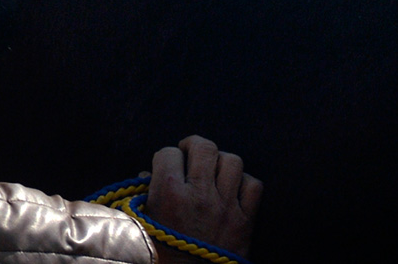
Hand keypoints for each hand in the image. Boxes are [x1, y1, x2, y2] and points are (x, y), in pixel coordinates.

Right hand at [146, 135, 261, 260]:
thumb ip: (145, 193)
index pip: (168, 152)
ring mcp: (226, 206)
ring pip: (233, 161)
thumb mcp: (143, 221)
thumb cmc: (162, 251)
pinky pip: (254, 186)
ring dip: (221, 162)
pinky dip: (244, 182)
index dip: (166, 156)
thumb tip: (149, 173)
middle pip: (204, 147)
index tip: (166, 165)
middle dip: (194, 146)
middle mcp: (200, 194)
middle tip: (190, 154)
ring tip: (213, 170)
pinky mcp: (246, 220)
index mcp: (169, 192)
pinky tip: (233, 188)